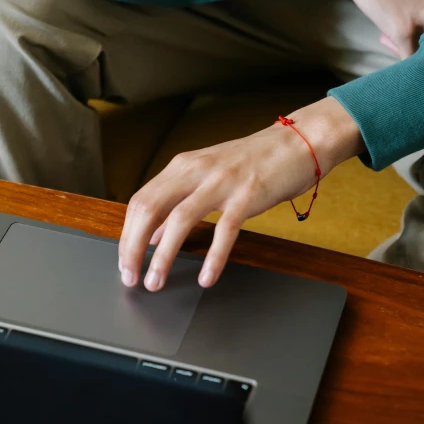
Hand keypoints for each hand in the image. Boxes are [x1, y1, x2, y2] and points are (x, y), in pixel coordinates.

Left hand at [119, 97, 363, 290]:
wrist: (298, 141)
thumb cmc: (254, 161)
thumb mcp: (207, 176)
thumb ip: (178, 201)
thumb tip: (151, 235)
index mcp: (182, 166)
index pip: (140, 202)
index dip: (127, 235)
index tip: (125, 262)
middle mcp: (195, 171)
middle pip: (149, 209)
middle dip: (133, 247)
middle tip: (130, 277)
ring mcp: (220, 182)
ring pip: (178, 221)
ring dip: (162, 256)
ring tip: (156, 282)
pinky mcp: (247, 195)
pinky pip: (224, 230)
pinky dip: (213, 257)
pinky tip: (206, 277)